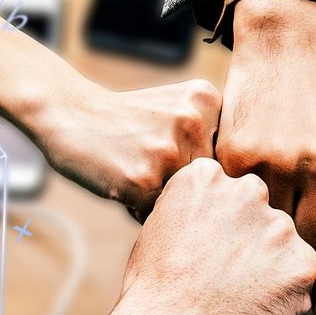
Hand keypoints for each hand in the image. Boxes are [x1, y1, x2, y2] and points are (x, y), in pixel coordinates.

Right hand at [31, 78, 220, 220]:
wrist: (68, 113)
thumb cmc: (127, 119)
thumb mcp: (178, 106)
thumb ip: (213, 135)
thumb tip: (248, 192)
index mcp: (208, 100)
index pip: (228, 157)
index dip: (201, 165)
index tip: (171, 150)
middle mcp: (194, 122)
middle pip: (210, 181)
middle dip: (184, 184)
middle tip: (150, 163)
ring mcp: (169, 151)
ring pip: (187, 200)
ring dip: (163, 199)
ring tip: (137, 173)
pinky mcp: (143, 180)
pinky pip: (158, 214)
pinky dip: (141, 209)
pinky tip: (124, 183)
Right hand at [120, 156, 315, 314]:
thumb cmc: (153, 294)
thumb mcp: (161, 227)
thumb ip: (200, 208)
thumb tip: (222, 215)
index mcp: (208, 176)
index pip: (228, 194)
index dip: (216, 228)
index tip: (200, 254)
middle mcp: (248, 190)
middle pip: (260, 215)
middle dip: (248, 243)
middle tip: (221, 281)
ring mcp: (280, 227)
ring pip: (283, 245)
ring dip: (269, 268)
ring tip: (235, 300)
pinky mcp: (303, 265)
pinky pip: (301, 277)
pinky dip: (285, 296)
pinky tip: (254, 312)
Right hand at [217, 0, 315, 255]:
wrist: (286, 52)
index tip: (314, 254)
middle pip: (310, 242)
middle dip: (297, 248)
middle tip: (284, 249)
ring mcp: (282, 162)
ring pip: (272, 227)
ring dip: (265, 230)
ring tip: (260, 230)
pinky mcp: (241, 156)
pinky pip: (240, 203)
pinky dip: (239, 206)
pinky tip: (240, 202)